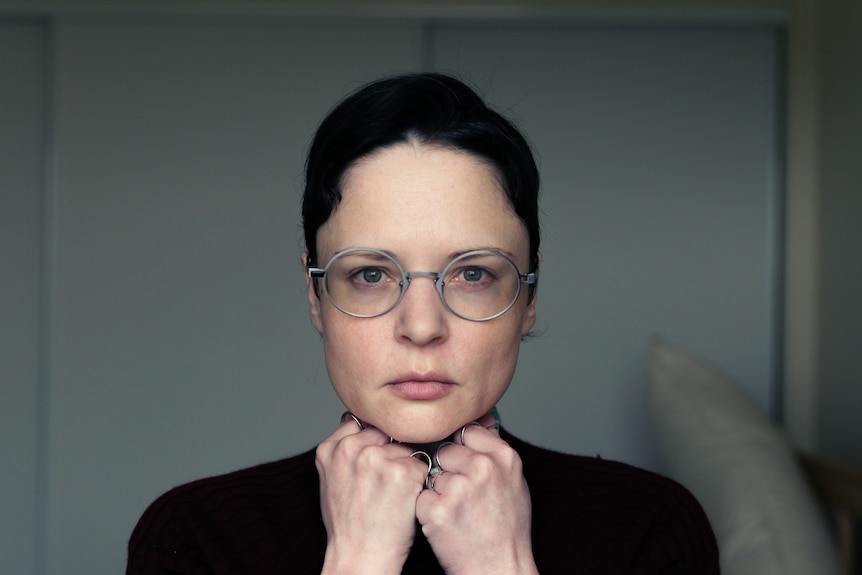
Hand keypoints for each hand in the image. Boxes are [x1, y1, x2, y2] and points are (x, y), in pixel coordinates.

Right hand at [316, 416, 427, 573]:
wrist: (359, 557)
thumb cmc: (348, 525)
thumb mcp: (330, 481)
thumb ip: (343, 451)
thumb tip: (361, 427)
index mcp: (331, 448)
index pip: (362, 423)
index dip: (374, 442)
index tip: (375, 461)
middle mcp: (352, 448)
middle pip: (387, 432)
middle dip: (392, 451)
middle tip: (386, 483)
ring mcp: (377, 457)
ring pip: (406, 448)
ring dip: (407, 467)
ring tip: (393, 495)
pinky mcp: (402, 471)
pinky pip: (422, 465)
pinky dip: (419, 482)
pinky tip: (405, 501)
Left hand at [415, 418, 538, 574]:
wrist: (499, 568)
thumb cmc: (506, 528)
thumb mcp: (513, 482)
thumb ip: (495, 449)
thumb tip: (481, 417)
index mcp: (504, 457)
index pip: (467, 431)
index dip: (461, 450)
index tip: (464, 467)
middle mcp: (483, 467)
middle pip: (445, 450)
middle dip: (446, 471)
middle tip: (462, 497)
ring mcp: (459, 488)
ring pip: (430, 473)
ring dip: (436, 491)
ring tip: (457, 513)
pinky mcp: (438, 509)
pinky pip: (420, 496)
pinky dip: (426, 510)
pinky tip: (444, 524)